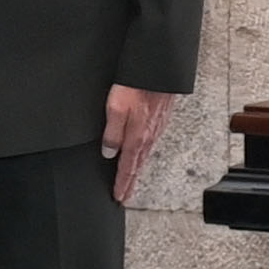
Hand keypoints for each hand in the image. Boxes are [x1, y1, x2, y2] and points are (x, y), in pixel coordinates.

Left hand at [103, 85, 179, 207]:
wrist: (159, 71)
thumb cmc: (137, 87)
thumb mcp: (115, 109)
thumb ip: (111, 133)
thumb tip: (108, 152)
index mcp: (136, 138)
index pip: (127, 168)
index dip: (122, 184)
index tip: (118, 196)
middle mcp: (148, 137)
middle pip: (137, 166)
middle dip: (130, 182)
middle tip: (125, 195)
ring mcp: (156, 129)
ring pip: (144, 155)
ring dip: (137, 169)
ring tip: (132, 179)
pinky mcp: (160, 120)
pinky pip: (151, 144)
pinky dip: (144, 154)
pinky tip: (143, 152)